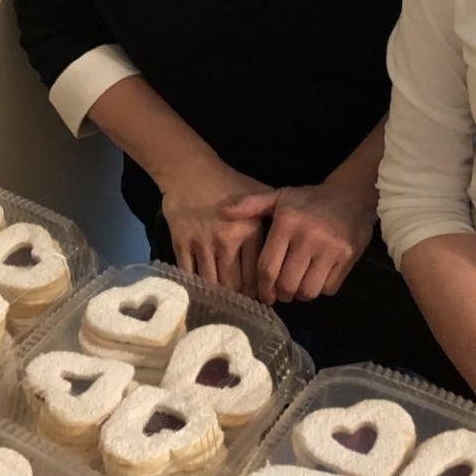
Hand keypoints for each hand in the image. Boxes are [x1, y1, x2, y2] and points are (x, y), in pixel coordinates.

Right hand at [160, 159, 271, 295]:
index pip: (258, 274)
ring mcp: (202, 245)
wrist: (190, 171)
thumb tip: (294, 237)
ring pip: (213, 284)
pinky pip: (190, 276)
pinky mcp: (181, 246)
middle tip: (244, 304)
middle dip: (241, 298)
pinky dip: (197, 287)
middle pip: (235, 285)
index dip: (261, 291)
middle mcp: (227, 241)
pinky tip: (204, 292)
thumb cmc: (229, 183)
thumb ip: (275, 215)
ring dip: (220, 296)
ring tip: (226, 302)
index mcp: (249, 231)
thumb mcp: (259, 193)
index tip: (263, 297)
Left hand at [223, 180, 375, 304]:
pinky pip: (329, 288)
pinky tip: (318, 278)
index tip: (264, 295)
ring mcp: (331, 248)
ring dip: (301, 294)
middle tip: (282, 292)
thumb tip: (223, 213)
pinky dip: (321, 289)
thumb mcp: (280, 196)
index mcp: (287, 224)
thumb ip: (252, 205)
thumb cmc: (310, 200)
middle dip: (282, 294)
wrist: (352, 195)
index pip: (268, 268)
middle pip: (287, 284)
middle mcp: (308, 237)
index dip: (263, 288)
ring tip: (299, 286)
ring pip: (309, 290)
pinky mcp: (348, 257)